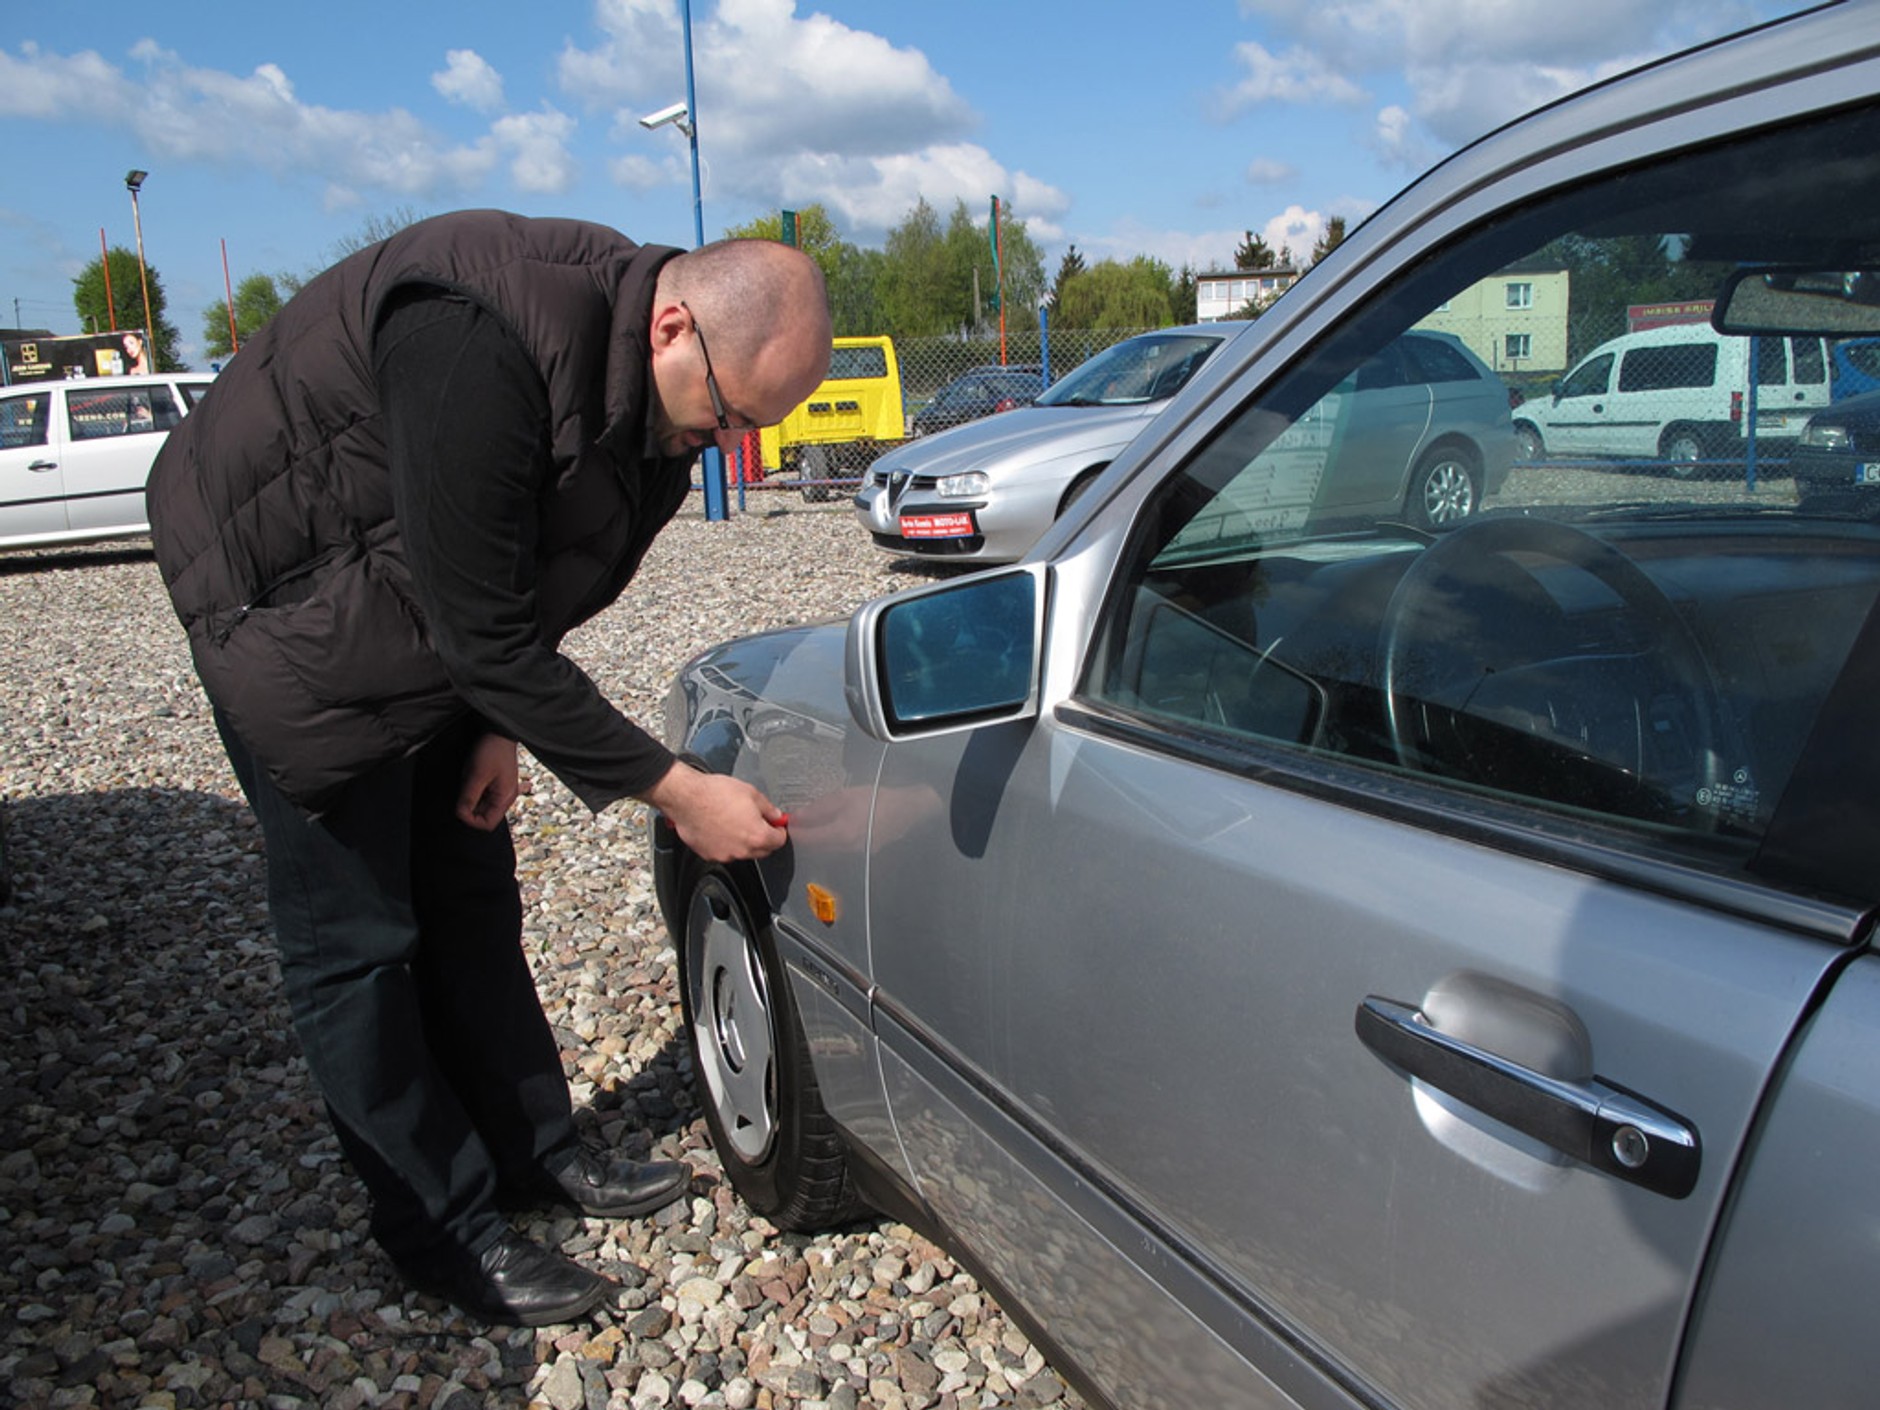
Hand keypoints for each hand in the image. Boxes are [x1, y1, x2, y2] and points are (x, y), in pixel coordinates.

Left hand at [457, 734, 519, 829]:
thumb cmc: (492, 751)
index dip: (471, 820)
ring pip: (481, 804)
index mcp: (505, 798)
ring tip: (469, 779)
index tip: (459, 807)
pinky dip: (474, 790)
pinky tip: (471, 777)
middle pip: (484, 815)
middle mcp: (505, 797)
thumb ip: (468, 798)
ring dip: (471, 796)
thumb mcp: (476, 775)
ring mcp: (501, 789)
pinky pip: (483, 794)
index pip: (487, 824)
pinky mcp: (496, 782)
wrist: (499, 731)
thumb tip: (460, 815)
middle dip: (470, 806)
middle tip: (463, 789)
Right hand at [643, 761, 786, 862]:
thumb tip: (775, 815)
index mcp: (757, 836)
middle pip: (763, 850)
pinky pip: (724, 852)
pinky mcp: (709, 855)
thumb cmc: (715, 794)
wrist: (687, 798)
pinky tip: (720, 828)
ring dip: (743, 842)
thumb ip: (768, 808)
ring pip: (743, 852)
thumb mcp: (751, 793)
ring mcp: (725, 855)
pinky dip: (726, 844)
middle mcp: (742, 850)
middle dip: (763, 838)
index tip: (776, 825)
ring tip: (733, 822)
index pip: (779, 841)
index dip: (779, 831)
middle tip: (757, 822)